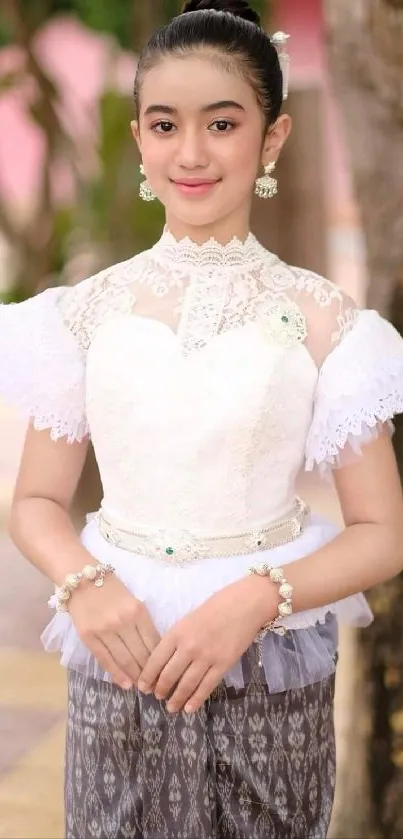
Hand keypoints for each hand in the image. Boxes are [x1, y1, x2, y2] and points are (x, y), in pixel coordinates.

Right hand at [68, 573, 159, 690]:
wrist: (82, 577)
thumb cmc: (111, 588)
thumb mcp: (133, 601)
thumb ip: (142, 623)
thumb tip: (153, 649)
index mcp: (138, 611)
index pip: (153, 642)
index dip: (159, 660)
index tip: (164, 672)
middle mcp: (123, 622)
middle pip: (140, 654)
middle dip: (149, 672)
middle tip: (154, 685)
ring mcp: (104, 630)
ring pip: (125, 659)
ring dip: (135, 676)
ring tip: (141, 686)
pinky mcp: (88, 636)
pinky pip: (105, 659)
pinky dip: (117, 674)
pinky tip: (125, 684)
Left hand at [138, 575, 275, 712]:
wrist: (244, 604)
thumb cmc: (216, 607)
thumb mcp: (188, 619)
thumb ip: (177, 638)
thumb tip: (166, 660)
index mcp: (177, 632)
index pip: (156, 659)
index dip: (147, 676)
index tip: (142, 686)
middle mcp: (189, 647)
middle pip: (169, 675)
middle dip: (161, 689)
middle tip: (157, 697)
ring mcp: (206, 657)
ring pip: (186, 684)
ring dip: (176, 698)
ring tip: (171, 707)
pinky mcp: (223, 665)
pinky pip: (206, 686)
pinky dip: (196, 699)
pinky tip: (189, 708)